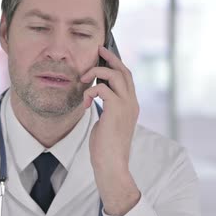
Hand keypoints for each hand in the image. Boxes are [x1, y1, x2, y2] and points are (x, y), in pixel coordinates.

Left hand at [80, 46, 140, 215]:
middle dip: (110, 58)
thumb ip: (107, 109)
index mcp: (131, 105)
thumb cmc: (107, 148)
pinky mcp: (115, 111)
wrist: (112, 165)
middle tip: (98, 50)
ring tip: (83, 80)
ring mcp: (126, 106)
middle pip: (124, 71)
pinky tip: (85, 103)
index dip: (117, 64)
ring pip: (114, 75)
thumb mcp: (108, 123)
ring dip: (96, 73)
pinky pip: (101, 89)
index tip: (104, 55)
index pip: (127, 77)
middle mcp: (132, 103)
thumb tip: (97, 98)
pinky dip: (90, 91)